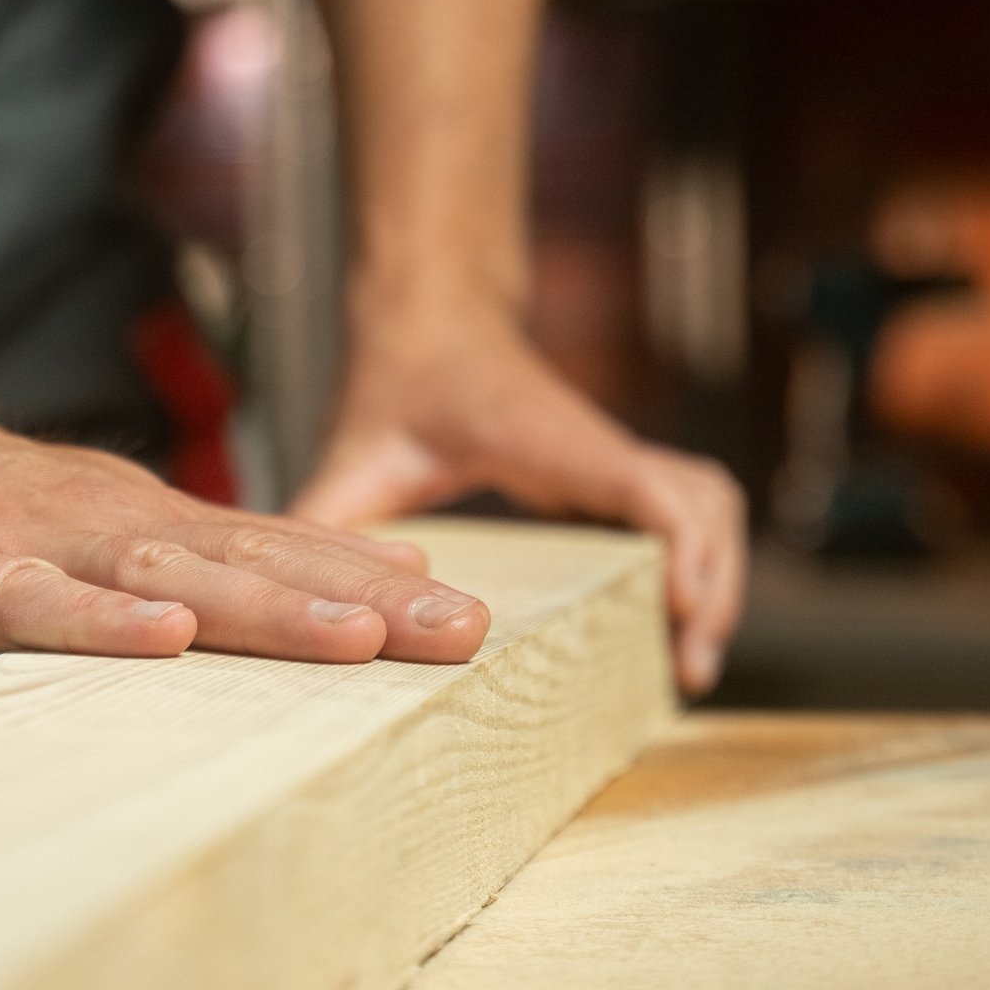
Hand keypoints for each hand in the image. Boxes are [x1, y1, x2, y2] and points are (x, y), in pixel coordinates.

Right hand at [0, 404, 489, 663]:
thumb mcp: (113, 530)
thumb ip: (214, 557)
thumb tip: (342, 583)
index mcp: (161, 525)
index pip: (288, 556)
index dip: (380, 587)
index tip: (471, 620)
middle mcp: (124, 526)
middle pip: (260, 568)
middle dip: (366, 603)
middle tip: (464, 631)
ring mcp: (47, 545)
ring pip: (173, 578)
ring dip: (268, 608)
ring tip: (359, 636)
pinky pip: (37, 601)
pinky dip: (100, 619)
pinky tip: (162, 635)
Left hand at [291, 319, 745, 694]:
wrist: (429, 319)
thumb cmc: (397, 386)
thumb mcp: (355, 456)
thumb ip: (321, 519)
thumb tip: (270, 596)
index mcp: (551, 440)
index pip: (651, 485)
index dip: (684, 549)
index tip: (682, 618)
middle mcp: (597, 445)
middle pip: (707, 501)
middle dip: (717, 583)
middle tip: (689, 670)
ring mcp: (611, 454)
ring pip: (710, 501)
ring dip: (720, 572)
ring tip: (692, 656)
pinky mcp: (610, 468)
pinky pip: (686, 505)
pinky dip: (700, 556)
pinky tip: (671, 617)